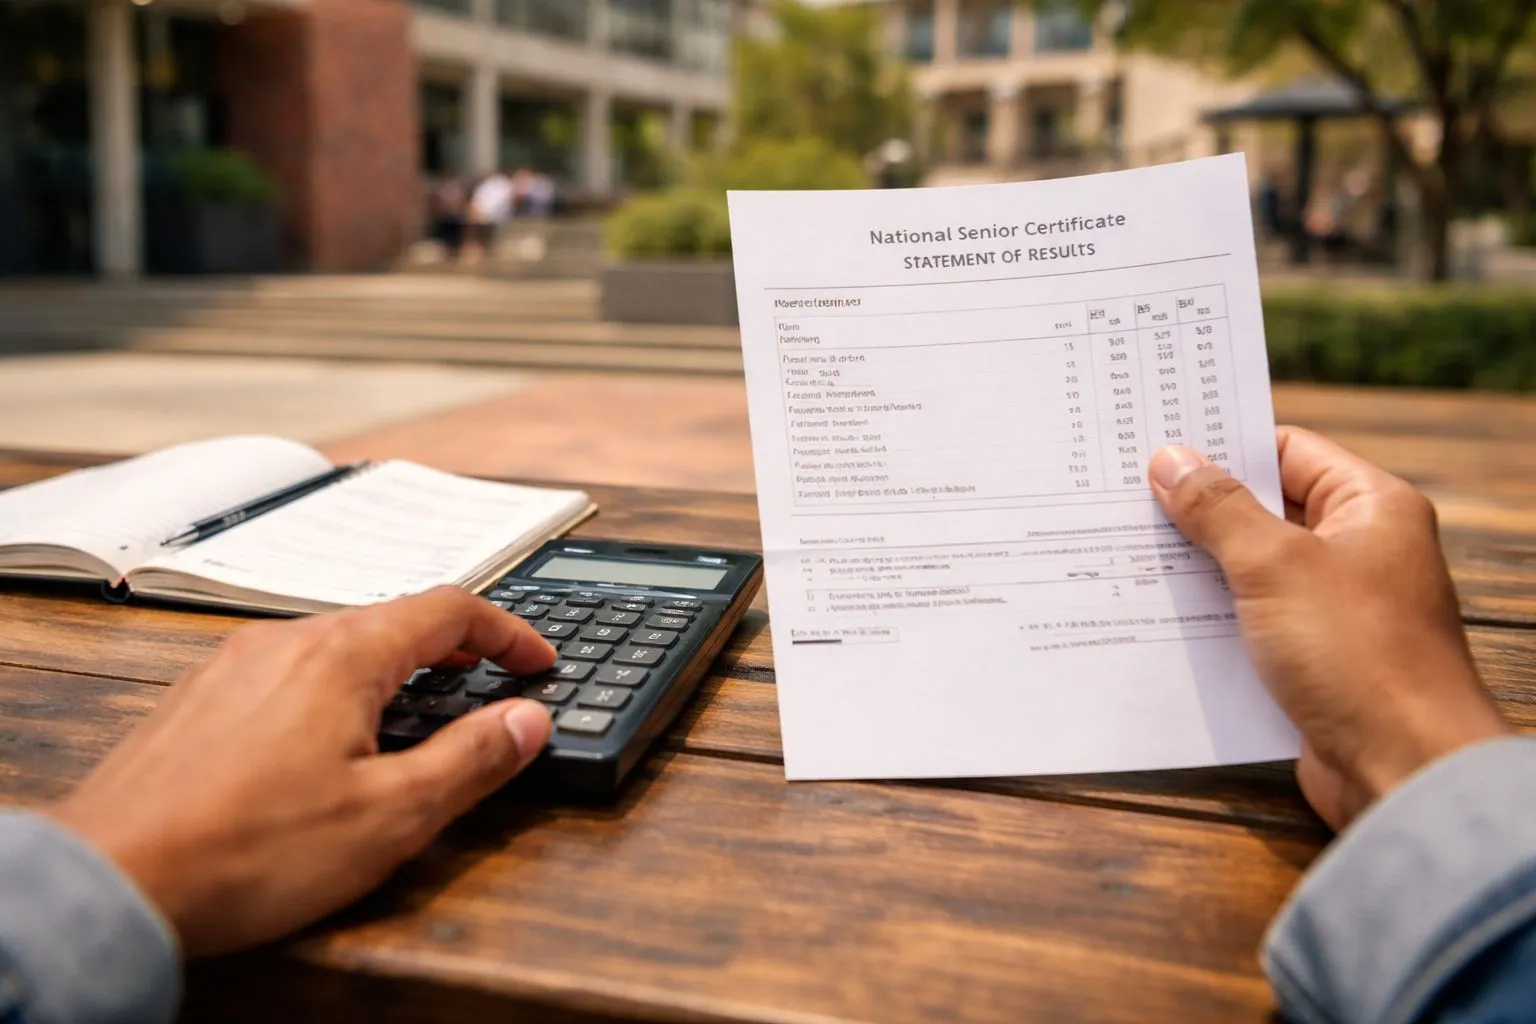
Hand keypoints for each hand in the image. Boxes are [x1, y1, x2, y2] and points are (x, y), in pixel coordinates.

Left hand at [48, 587, 556, 955]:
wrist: (114, 880)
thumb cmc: (245, 852)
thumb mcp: (390, 816)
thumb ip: (470, 760)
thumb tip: (528, 721)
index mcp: (343, 654)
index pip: (450, 610)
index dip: (508, 632)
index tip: (536, 660)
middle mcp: (286, 640)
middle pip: (392, 619)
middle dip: (452, 649)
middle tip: (486, 684)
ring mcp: (235, 665)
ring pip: (337, 643)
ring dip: (392, 668)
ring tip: (416, 714)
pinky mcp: (201, 698)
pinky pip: (288, 670)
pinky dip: (336, 687)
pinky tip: (330, 742)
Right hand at [1149, 428, 1509, 830]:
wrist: (1404, 768)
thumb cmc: (1358, 655)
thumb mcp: (1275, 566)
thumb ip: (1219, 510)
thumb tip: (1171, 460)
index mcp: (1371, 508)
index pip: (1287, 451)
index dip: (1224, 447)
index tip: (1157, 445)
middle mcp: (1359, 551)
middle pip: (1265, 510)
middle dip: (1199, 510)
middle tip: (1125, 498)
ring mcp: (1336, 608)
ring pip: (1251, 570)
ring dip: (1198, 569)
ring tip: (1127, 554)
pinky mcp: (1314, 660)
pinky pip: (1251, 623)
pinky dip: (1210, 619)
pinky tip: (1158, 617)